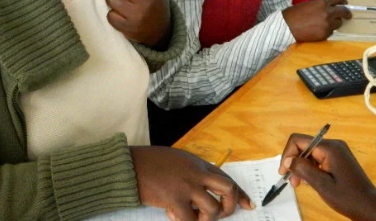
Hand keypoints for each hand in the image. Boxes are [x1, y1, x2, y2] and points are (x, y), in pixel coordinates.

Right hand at [131, 146, 253, 220]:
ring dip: (205, 219)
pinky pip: (190, 220)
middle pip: (227, 189)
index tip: (247, 205)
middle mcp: (196, 173)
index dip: (239, 193)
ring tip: (191, 216)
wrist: (129, 165)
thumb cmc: (149, 163)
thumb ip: (191, 173)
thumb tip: (201, 191)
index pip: (225, 178)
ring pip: (212, 208)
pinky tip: (173, 216)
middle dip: (229, 206)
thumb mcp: (176, 161)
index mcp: (197, 163)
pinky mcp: (175, 198)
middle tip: (220, 215)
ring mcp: (187, 185)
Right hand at [279, 135, 375, 220]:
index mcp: (330, 148)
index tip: (284, 172)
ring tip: (301, 184)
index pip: (299, 140)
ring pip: (310, 153)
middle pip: (304, 146)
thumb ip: (303, 169)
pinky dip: (311, 169)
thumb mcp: (321, 184)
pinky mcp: (339, 159)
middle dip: (295, 162)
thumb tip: (288, 160)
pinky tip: (311, 181)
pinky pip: (318, 159)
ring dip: (302, 167)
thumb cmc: (347, 197)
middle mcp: (333, 145)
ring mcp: (337, 152)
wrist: (370, 208)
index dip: (288, 154)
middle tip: (293, 182)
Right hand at [283, 0, 351, 41]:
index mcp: (322, 2)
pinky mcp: (325, 34)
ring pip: (339, 23)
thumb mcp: (309, 4)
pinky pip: (331, 31)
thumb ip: (320, 4)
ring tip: (327, 23)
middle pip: (343, 11)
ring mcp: (327, 24)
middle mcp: (327, 12)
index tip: (345, 3)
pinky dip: (328, 30)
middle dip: (347, 13)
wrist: (286, 27)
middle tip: (348, 15)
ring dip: (335, 22)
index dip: (343, 0)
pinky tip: (319, 29)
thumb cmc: (294, 14)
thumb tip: (330, 6)